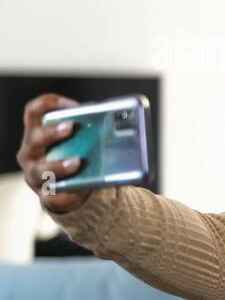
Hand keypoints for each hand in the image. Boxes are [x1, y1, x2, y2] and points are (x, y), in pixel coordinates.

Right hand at [16, 94, 91, 213]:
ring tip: (77, 162)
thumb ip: (88, 131)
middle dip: (51, 132)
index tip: (73, 106)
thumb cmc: (74, 157)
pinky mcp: (45, 195)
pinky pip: (52, 196)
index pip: (34, 111)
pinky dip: (67, 194)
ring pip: (40, 169)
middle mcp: (30, 152)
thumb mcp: (78, 142)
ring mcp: (34, 174)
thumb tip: (118, 120)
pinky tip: (80, 191)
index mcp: (36, 133)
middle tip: (70, 128)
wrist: (70, 189)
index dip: (50, 103)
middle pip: (35, 138)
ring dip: (59, 165)